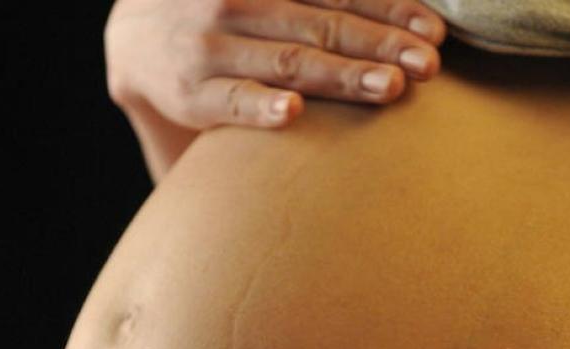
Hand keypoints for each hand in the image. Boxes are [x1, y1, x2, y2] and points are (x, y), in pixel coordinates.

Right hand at [105, 0, 447, 129]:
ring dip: (342, 74)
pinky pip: (232, 101)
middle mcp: (241, 3)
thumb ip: (317, 0)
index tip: (435, 31)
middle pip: (323, 23)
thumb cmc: (228, 17)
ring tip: (389, 87)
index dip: (389, 8)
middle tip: (429, 65)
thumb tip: (401, 11)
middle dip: (381, 43)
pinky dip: (261, 107)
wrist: (135, 38)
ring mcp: (214, 47)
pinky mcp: (192, 92)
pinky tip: (294, 115)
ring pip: (289, 62)